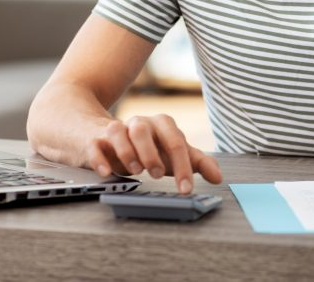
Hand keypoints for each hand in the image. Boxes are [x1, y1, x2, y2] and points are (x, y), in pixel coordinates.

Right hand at [85, 114, 222, 193]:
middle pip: (144, 129)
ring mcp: (115, 129)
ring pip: (118, 130)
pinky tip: (107, 173)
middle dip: (152, 153)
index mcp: (161, 125)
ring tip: (135, 171)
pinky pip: (95, 144)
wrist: (108, 136)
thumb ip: (196, 162)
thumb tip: (218, 177)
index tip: (186, 190)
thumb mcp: (172, 154)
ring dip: (127, 151)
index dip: (183, 166)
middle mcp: (138, 123)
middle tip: (158, 174)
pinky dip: (100, 158)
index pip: (175, 141)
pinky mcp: (95, 140)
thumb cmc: (147, 147)